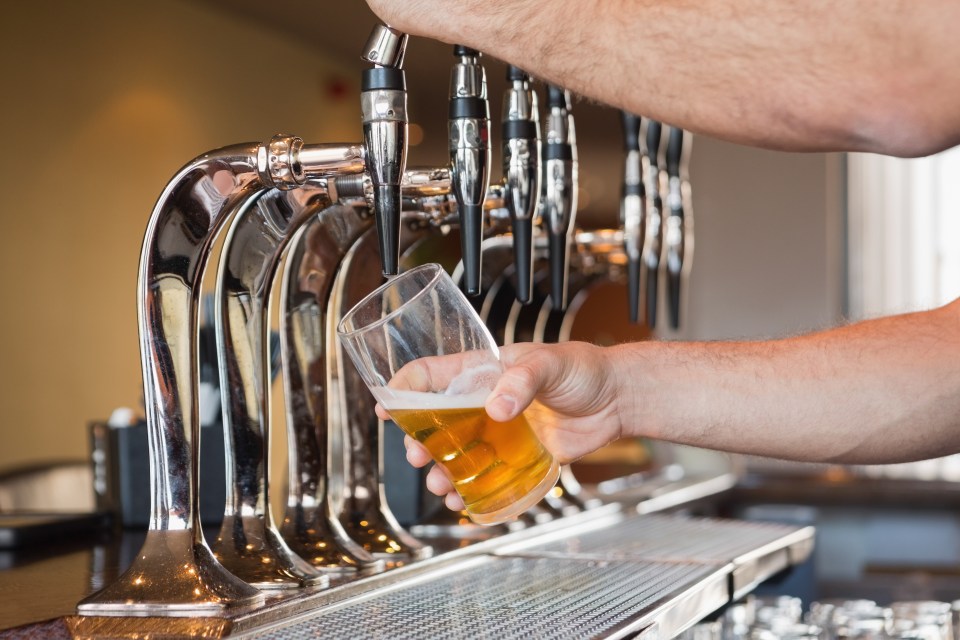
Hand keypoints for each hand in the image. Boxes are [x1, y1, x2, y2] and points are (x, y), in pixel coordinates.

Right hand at [376, 341, 623, 510]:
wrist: (618, 399)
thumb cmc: (584, 369)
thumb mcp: (550, 363)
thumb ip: (522, 382)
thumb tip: (496, 409)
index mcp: (484, 372)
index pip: (432, 375)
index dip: (405, 389)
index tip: (386, 408)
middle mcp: (485, 402)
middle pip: (437, 422)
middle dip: (419, 441)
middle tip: (417, 457)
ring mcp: (500, 431)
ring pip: (457, 453)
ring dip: (442, 471)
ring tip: (440, 486)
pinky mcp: (518, 456)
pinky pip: (486, 475)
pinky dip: (471, 490)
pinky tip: (464, 502)